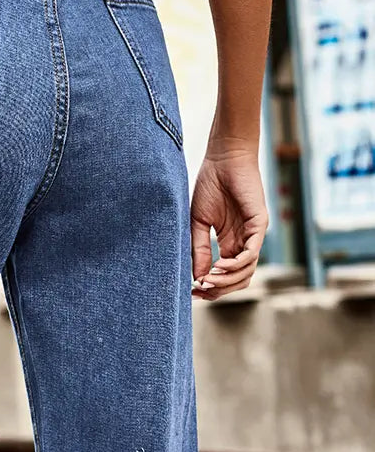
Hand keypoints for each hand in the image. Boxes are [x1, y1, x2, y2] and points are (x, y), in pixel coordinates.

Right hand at [190, 144, 268, 300]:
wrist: (223, 159)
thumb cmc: (209, 186)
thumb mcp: (198, 222)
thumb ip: (200, 249)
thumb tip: (199, 278)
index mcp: (229, 242)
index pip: (225, 275)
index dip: (210, 287)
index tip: (192, 291)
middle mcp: (244, 242)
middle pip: (238, 279)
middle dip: (218, 289)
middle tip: (199, 290)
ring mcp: (253, 235)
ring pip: (246, 271)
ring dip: (226, 280)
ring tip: (207, 281)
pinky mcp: (259, 225)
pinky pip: (251, 253)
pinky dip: (235, 264)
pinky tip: (219, 266)